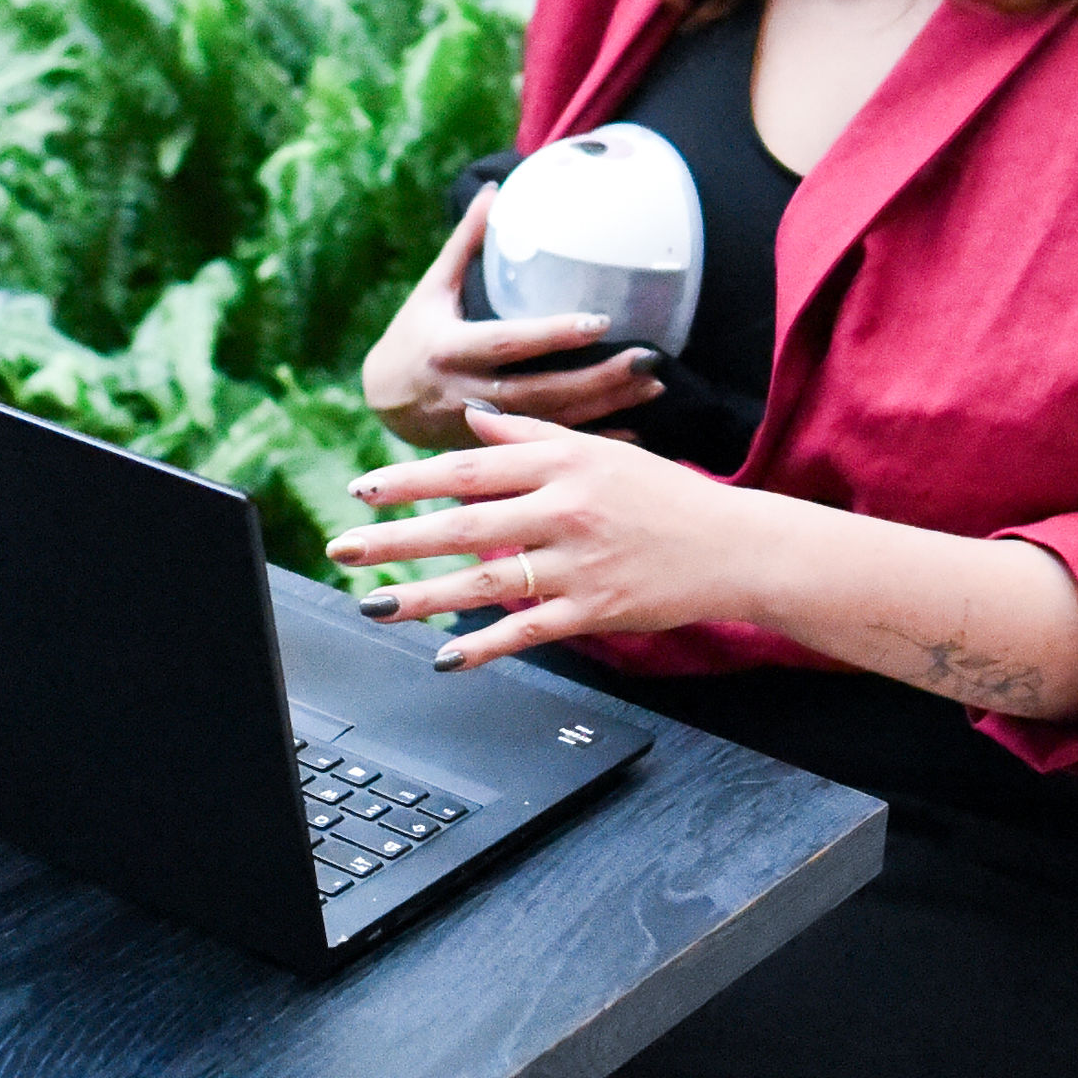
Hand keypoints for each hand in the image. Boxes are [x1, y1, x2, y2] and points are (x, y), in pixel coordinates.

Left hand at [326, 402, 747, 664]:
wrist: (734, 546)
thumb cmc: (664, 497)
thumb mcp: (600, 451)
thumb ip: (531, 435)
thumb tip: (472, 420)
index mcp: (563, 464)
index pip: (470, 470)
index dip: (411, 480)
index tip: (362, 490)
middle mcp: (565, 509)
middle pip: (465, 524)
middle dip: (396, 538)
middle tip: (343, 548)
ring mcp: (579, 563)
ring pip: (486, 582)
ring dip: (423, 596)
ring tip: (373, 605)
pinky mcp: (595, 610)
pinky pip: (527, 631)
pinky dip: (484, 646)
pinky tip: (445, 657)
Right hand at [360, 189, 665, 450]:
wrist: (383, 401)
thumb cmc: (413, 333)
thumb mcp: (431, 288)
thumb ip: (466, 243)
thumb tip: (495, 189)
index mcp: (450, 348)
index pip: (508, 342)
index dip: (553, 334)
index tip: (601, 321)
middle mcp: (465, 391)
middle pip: (540, 391)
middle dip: (596, 380)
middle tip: (646, 361)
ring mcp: (480, 426)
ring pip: (551, 421)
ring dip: (605, 407)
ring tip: (652, 387)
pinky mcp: (493, 447)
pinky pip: (547, 447)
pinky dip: (591, 440)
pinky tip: (633, 431)